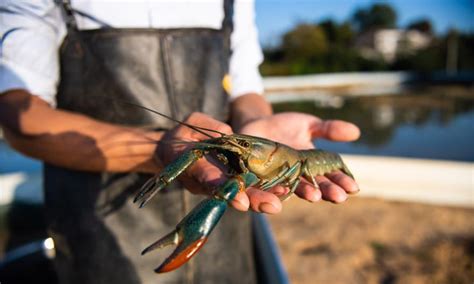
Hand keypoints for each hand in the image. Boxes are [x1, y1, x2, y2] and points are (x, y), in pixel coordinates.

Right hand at [158, 112, 277, 213]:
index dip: (225, 190)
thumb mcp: (193, 123)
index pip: (210, 180)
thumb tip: (230, 135)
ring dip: (263, 199)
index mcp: (195, 168)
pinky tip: (285, 190)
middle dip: (253, 200)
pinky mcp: (232, 182)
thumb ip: (209, 127)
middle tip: (273, 206)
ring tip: (283, 200)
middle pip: (232, 194)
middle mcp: (209, 182)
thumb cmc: (184, 136)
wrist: (177, 152)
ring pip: (243, 195)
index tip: (241, 200)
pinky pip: (249, 188)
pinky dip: (266, 191)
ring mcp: (221, 184)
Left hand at [235, 112, 360, 212]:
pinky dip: (275, 190)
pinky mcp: (260, 177)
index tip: (354, 187)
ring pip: (293, 189)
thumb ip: (329, 129)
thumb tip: (356, 132)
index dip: (342, 181)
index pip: (330, 176)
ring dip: (305, 193)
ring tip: (315, 196)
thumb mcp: (309, 124)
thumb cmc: (285, 126)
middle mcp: (297, 176)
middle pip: (315, 186)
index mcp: (312, 166)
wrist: (256, 124)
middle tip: (339, 196)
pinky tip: (283, 191)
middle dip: (327, 191)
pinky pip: (267, 186)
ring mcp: (279, 178)